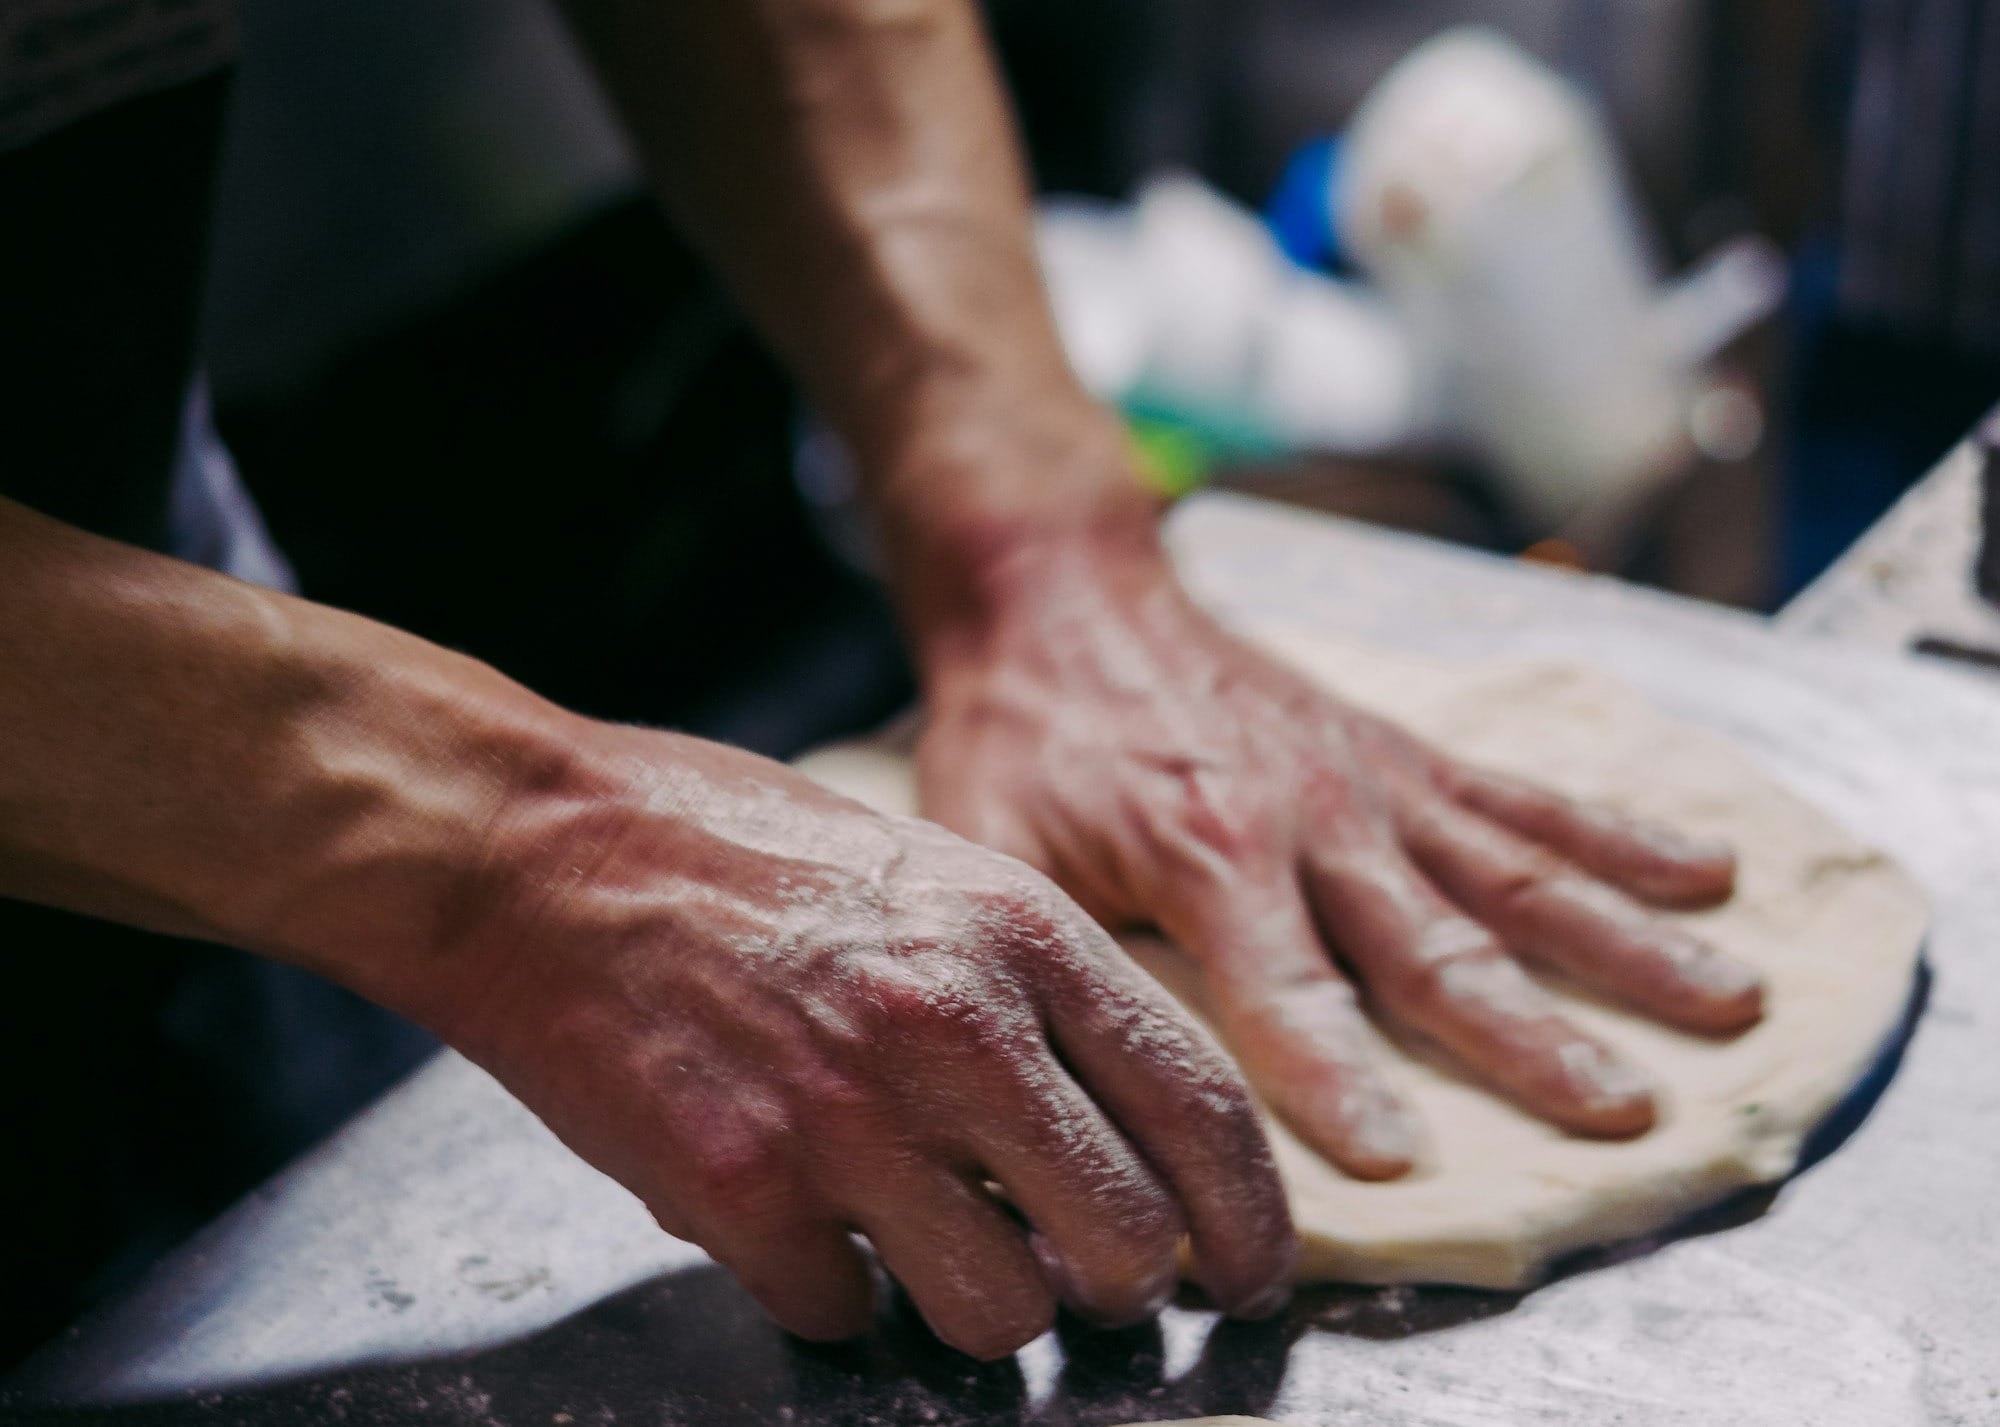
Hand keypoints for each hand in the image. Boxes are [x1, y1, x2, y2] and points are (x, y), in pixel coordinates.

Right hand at [417, 725, 1294, 1357]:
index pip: (1197, 1104)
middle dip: (1126, 1289)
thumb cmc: (729, 848)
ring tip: (931, 1251)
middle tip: (1093, 1284)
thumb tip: (1107, 1128)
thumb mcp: (927, 871)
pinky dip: (834, 1293)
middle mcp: (955, 1027)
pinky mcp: (738, 1191)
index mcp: (1019, 932)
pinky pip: (844, 1315)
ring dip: (981, 1307)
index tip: (1249, 1272)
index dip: (1249, 1215)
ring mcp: (846, 1117)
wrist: (534, 850)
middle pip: (1127, 1240)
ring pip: (1002, 1313)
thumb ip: (1030, 989)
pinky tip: (801, 1227)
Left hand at [916, 538, 1762, 1179]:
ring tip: (1727, 998)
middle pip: (1433, 947)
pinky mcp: (1399, 753)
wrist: (1063, 599)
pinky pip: (1523, 797)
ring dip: (1623, 942)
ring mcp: (1370, 784)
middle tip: (1620, 1109)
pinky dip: (1619, 836)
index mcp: (1202, 855)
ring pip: (1516, 873)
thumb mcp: (993, 849)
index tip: (1404, 1164)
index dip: (1335, 1081)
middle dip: (1528, 1036)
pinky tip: (1708, 871)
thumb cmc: (1022, 737)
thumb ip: (1044, 956)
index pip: (1283, 990)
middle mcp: (1309, 819)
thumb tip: (1069, 1084)